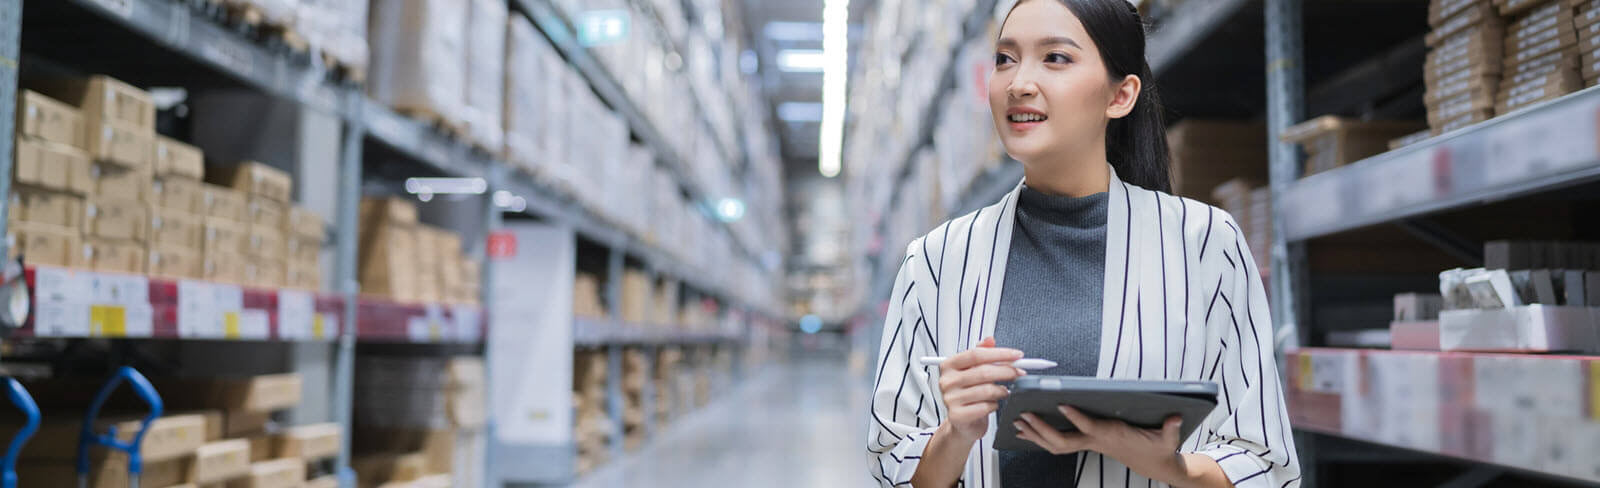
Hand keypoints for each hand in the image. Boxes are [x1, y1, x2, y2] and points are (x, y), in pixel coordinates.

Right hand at [936, 337, 1025, 442]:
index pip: (976, 354)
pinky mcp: (957, 416)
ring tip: (1005, 391)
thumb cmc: (968, 394)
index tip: (1017, 355)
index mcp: (949, 366)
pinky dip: (994, 405)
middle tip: (1019, 372)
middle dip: (1006, 371)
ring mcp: (950, 399)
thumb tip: (990, 340)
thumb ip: (981, 354)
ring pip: (986, 390)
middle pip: (983, 371)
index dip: (999, 353)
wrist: (962, 422)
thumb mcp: (972, 371)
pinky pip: (985, 407)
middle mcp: (947, 381)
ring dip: (1002, 390)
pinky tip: (994, 404)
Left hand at [1014, 406, 1200, 485]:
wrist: (1155, 464)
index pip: (1089, 427)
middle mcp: (1096, 441)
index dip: (1075, 417)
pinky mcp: (1086, 443)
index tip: (1061, 403)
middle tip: (1023, 415)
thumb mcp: (1168, 439)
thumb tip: (1176, 416)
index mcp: (1112, 436)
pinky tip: (1026, 429)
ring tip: (1016, 421)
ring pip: (1055, 444)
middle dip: (1041, 429)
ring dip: (1035, 434)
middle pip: (1062, 441)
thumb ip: (1170, 429)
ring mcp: (1089, 444)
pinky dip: (1040, 436)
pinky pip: (1058, 443)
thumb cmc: (1158, 448)